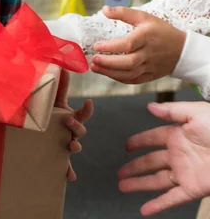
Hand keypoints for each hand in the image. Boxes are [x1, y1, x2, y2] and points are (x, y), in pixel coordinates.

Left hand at [54, 69, 93, 180]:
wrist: (35, 130)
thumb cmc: (46, 113)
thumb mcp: (52, 101)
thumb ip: (59, 86)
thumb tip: (63, 67)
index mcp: (69, 117)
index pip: (82, 113)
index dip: (86, 109)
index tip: (88, 102)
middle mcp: (70, 131)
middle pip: (80, 129)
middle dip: (77, 126)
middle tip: (69, 121)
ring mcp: (65, 143)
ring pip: (75, 145)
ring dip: (75, 146)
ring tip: (71, 146)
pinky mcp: (58, 155)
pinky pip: (65, 165)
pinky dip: (68, 171)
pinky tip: (70, 176)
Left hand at [91, 6, 185, 83]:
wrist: (182, 50)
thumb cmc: (161, 31)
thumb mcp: (144, 17)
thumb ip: (124, 13)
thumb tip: (104, 9)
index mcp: (147, 37)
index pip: (128, 44)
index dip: (111, 47)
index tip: (96, 46)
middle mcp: (149, 53)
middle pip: (129, 62)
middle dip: (108, 63)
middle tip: (94, 59)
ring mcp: (150, 67)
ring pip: (130, 74)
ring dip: (110, 73)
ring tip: (95, 67)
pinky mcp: (150, 76)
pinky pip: (133, 80)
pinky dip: (119, 78)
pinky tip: (107, 73)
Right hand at [118, 101, 209, 215]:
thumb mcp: (195, 113)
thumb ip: (171, 111)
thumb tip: (150, 107)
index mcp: (178, 136)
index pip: (152, 139)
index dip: (139, 142)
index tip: (127, 146)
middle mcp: (179, 155)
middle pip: (150, 162)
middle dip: (134, 167)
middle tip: (120, 172)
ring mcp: (185, 173)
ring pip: (156, 181)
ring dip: (139, 184)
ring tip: (122, 186)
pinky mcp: (193, 188)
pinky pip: (172, 199)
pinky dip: (158, 205)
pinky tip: (145, 209)